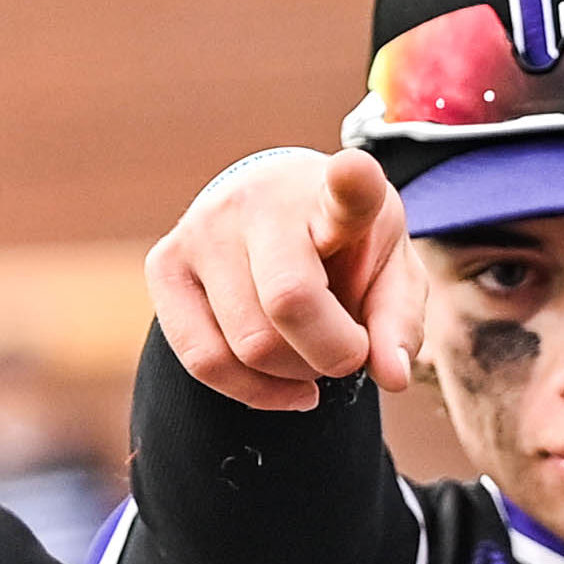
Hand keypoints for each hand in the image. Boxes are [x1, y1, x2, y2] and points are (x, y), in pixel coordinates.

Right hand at [144, 148, 425, 409]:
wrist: (276, 214)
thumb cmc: (346, 252)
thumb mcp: (391, 275)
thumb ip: (398, 323)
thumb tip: (393, 378)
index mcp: (333, 193)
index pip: (345, 188)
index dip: (352, 183)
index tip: (355, 171)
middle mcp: (260, 201)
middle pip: (290, 303)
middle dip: (334, 354)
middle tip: (350, 349)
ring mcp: (203, 229)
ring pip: (248, 345)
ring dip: (296, 374)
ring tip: (314, 352)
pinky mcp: (165, 265)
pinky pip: (203, 361)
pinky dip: (255, 392)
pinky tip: (290, 388)